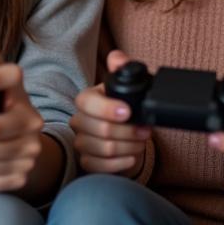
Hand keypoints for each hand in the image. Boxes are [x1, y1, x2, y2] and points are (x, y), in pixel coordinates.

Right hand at [70, 50, 150, 177]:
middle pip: (101, 130)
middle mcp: (79, 121)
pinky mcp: (86, 162)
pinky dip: (121, 162)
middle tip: (144, 130)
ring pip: (104, 149)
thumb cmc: (125, 109)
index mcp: (86, 99)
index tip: (128, 112)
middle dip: (129, 132)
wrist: (125, 135)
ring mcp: (81, 142)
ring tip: (140, 142)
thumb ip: (122, 68)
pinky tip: (131, 156)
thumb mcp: (127, 87)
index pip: (87, 103)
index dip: (108, 109)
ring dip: (130, 147)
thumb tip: (117, 58)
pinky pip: (100, 166)